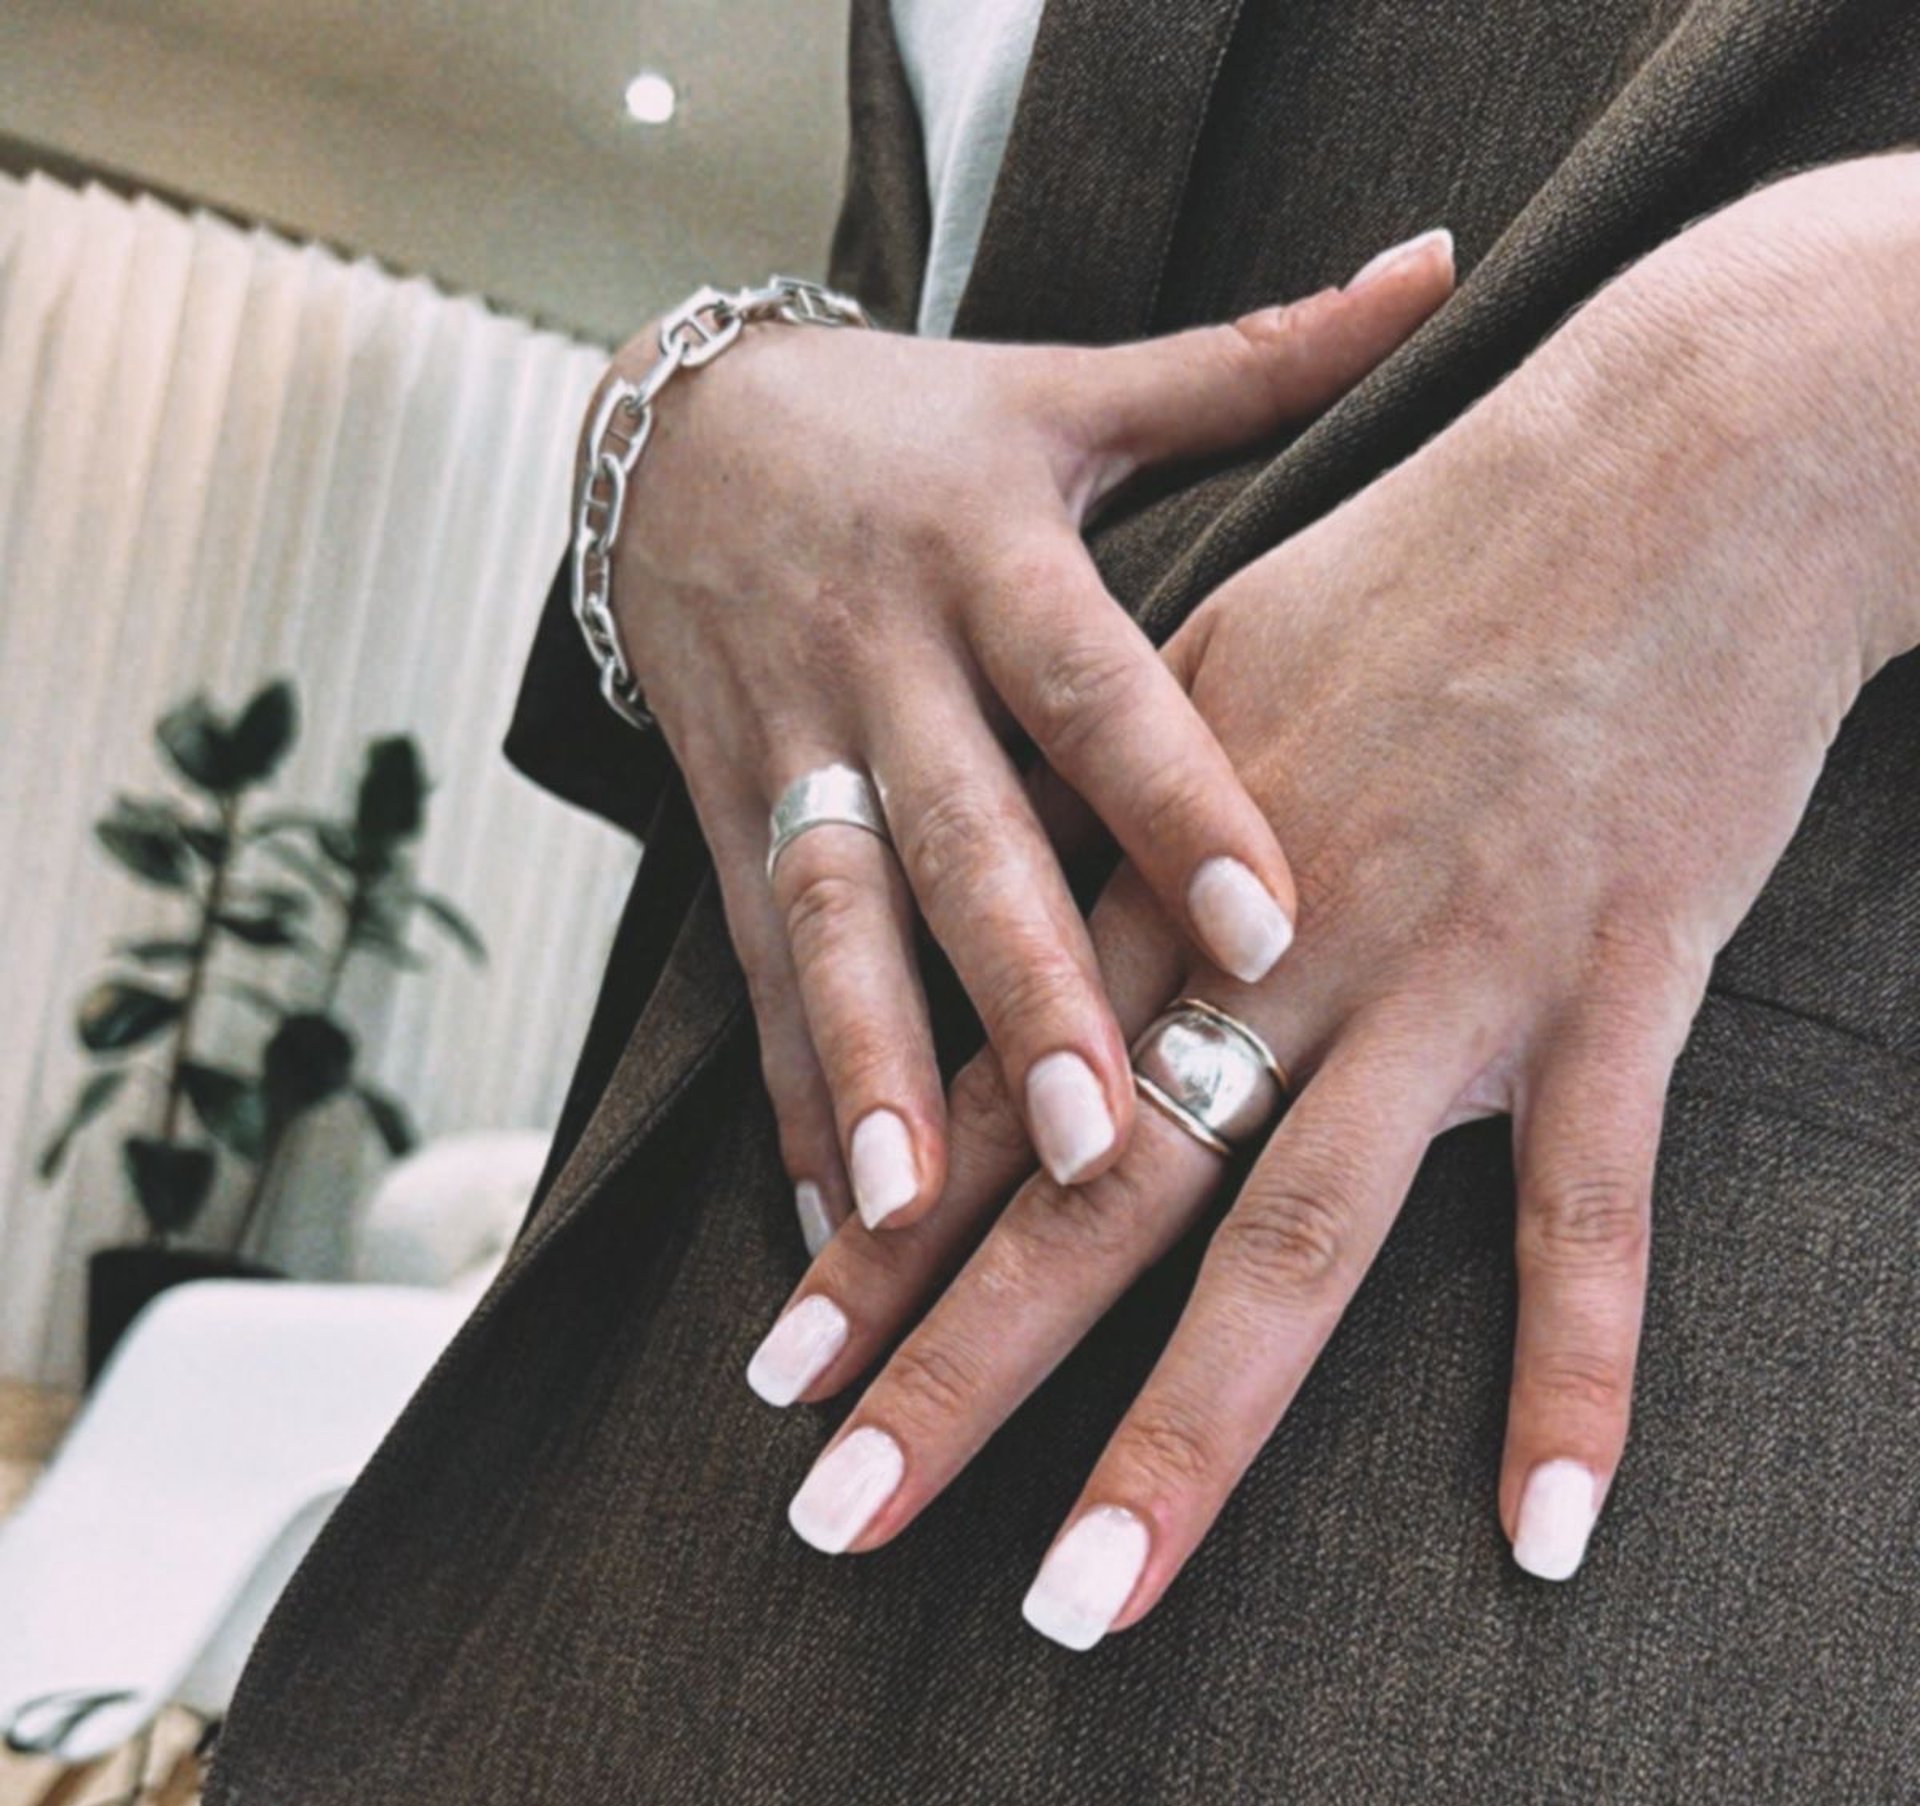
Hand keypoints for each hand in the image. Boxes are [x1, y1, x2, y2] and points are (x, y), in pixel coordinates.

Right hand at [593, 239, 1453, 1244]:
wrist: (673, 429)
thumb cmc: (922, 430)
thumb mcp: (1070, 389)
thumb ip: (1254, 364)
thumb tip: (1440, 263)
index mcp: (994, 555)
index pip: (1099, 689)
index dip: (1177, 805)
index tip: (1268, 927)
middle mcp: (884, 661)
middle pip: (956, 842)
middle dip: (1017, 995)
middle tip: (1100, 1140)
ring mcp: (785, 748)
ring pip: (825, 923)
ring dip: (864, 1074)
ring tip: (906, 1214)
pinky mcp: (716, 816)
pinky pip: (750, 972)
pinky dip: (786, 1100)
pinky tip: (823, 1228)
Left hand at [741, 164, 1913, 1635]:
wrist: (1682, 449)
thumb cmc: (1449, 544)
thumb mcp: (1231, 657)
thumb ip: (1124, 813)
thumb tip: (1032, 914)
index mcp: (1166, 870)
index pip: (994, 1090)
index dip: (875, 1237)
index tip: (774, 1366)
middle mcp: (1276, 948)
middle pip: (1088, 1197)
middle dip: (953, 1370)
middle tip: (831, 1521)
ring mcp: (1444, 979)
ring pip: (1291, 1240)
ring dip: (1181, 1438)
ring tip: (1081, 1604)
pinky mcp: (1609, 990)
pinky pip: (1586, 1218)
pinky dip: (1573, 1381)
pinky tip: (1543, 1541)